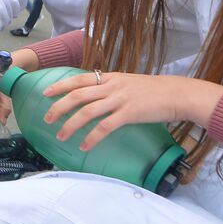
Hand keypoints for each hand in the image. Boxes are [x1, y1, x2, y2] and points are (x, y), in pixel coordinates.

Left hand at [41, 72, 222, 149]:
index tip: (45, 93)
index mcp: (110, 78)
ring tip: (61, 135)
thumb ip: (111, 88)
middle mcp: (112, 86)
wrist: (178, 94)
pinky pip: (105, 126)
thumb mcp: (129, 83)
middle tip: (47, 118)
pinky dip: (92, 137)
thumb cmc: (154, 91)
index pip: (79, 79)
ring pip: (87, 111)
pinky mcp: (129, 113)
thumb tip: (94, 97)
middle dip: (59, 106)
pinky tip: (84, 145)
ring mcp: (120, 99)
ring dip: (71, 124)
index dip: (60, 85)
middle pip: (78, 94)